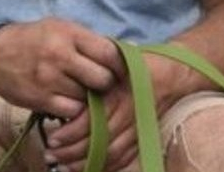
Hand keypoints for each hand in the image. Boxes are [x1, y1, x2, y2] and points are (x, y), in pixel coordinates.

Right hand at [0, 18, 124, 119]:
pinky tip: (70, 100)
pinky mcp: (40, 98)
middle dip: (106, 83)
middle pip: (101, 77)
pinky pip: (71, 110)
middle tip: (102, 83)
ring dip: (89, 97)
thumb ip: (88, 40)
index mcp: (69, 33)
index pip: (109, 52)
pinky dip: (75, 109)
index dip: (120, 64)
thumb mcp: (60, 28)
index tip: (119, 70)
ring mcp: (49, 78)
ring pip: (87, 96)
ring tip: (82, 90)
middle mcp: (60, 54)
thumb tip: (125, 51)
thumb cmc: (33, 39)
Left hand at [42, 53, 192, 171]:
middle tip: (51, 156)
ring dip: (86, 163)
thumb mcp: (115, 63)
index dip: (70, 133)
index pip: (91, 122)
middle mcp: (130, 115)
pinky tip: (89, 168)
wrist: (172, 72)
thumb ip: (93, 76)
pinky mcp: (144, 137)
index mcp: (120, 95)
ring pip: (110, 154)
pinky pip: (124, 158)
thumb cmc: (139, 64)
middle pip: (98, 142)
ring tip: (63, 166)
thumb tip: (64, 88)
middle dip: (72, 153)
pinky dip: (107, 166)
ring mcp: (139, 128)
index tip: (52, 138)